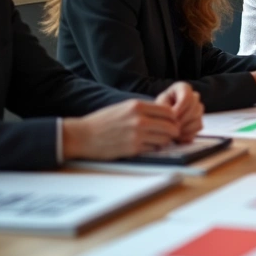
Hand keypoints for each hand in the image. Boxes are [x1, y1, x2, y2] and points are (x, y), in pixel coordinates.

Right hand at [62, 100, 180, 159]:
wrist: (82, 135)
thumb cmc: (102, 121)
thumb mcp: (123, 107)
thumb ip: (144, 109)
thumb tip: (165, 114)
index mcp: (137, 106)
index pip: (169, 111)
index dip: (173, 118)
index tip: (171, 122)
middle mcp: (139, 119)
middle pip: (171, 126)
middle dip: (173, 131)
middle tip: (170, 134)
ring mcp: (137, 135)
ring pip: (165, 139)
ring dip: (164, 141)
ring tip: (157, 140)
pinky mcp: (133, 148)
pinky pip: (153, 149)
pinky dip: (153, 148)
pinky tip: (146, 146)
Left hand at [155, 82, 202, 142]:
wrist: (158, 120)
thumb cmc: (157, 110)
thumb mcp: (158, 106)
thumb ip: (167, 110)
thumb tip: (177, 119)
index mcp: (183, 88)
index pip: (188, 96)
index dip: (181, 107)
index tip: (173, 116)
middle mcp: (194, 97)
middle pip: (194, 107)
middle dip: (183, 118)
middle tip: (172, 126)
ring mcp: (198, 109)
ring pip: (197, 117)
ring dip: (185, 127)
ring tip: (173, 131)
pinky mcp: (199, 121)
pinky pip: (198, 127)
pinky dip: (188, 132)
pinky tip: (178, 135)